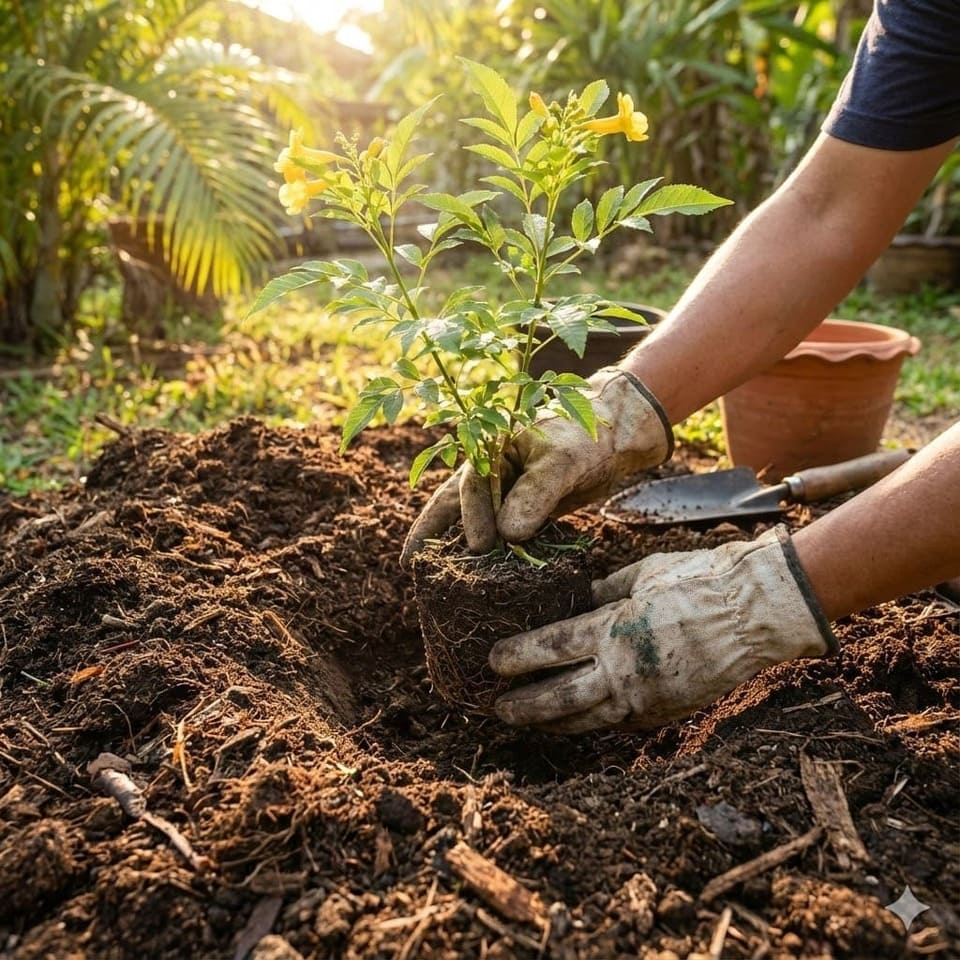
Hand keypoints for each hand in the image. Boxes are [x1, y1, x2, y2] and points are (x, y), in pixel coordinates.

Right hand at [400, 367, 672, 567]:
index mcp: (490, 449)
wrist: (615, 439)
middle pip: (451, 504)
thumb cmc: (586, 438)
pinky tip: (478, 577)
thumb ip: (536, 493)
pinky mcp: (522, 513)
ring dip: (455, 547)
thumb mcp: (563, 461)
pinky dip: (490, 555)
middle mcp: (489, 472)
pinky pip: (498, 535)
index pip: (470, 487)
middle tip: (412, 568)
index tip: (480, 545)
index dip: (471, 517)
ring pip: (470, 522)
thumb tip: (507, 534)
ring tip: (431, 578)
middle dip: (432, 534)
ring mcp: (504, 494)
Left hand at [489, 526, 836, 733]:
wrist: (756, 612)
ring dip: (552, 723)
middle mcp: (624, 670)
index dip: (518, 656)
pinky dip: (592, 724)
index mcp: (614, 629)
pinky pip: (619, 724)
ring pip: (587, 720)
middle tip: (497, 707)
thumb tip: (573, 600)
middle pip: (559, 697)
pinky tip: (575, 723)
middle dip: (523, 705)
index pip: (551, 648)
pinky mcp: (666, 712)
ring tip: (527, 723)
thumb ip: (602, 592)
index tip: (493, 661)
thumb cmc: (699, 581)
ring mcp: (646, 697)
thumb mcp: (641, 574)